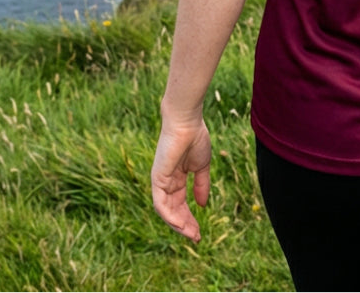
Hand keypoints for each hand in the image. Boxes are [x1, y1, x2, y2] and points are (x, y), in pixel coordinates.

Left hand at [151, 117, 211, 242]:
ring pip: (166, 211)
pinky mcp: (157, 179)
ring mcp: (160, 181)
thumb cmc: (195, 138)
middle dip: (185, 225)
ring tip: (191, 234)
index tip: (199, 231)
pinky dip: (169, 216)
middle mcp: (166, 182)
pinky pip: (160, 204)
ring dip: (178, 225)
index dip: (189, 218)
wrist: (187, 122)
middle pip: (173, 210)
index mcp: (176, 178)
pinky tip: (180, 225)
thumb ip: (201, 185)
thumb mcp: (202, 166)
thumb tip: (202, 205)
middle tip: (196, 237)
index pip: (181, 204)